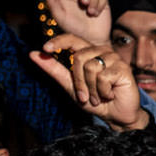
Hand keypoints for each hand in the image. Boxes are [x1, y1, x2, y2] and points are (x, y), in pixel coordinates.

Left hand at [30, 32, 146, 128]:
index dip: (58, 42)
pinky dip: (103, 91)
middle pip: (79, 57)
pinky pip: (103, 77)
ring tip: (99, 96)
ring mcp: (113, 58)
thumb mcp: (70, 86)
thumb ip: (54, 69)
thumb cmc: (96, 101)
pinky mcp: (123, 68)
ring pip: (91, 67)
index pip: (71, 39)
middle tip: (86, 96)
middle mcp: (101, 51)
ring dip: (91, 88)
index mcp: (88, 52)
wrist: (117, 116)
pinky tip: (110, 94)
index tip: (45, 48)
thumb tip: (33, 54)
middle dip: (79, 81)